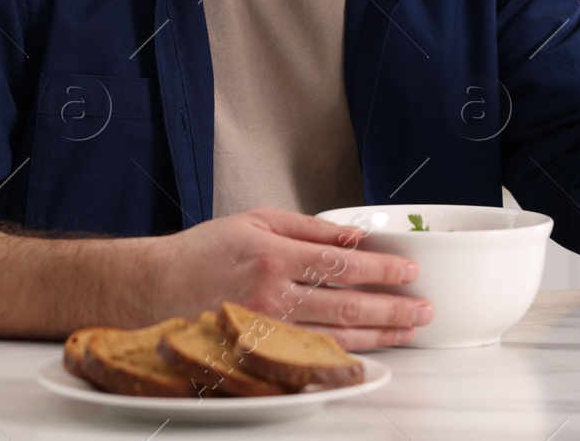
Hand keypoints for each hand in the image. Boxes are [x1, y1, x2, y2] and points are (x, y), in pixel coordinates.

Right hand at [147, 207, 431, 350]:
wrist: (156, 288)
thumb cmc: (204, 252)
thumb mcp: (256, 221)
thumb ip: (309, 229)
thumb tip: (353, 236)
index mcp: (274, 256)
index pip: (343, 264)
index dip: (382, 270)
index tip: (409, 271)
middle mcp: (273, 296)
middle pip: (348, 305)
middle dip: (393, 308)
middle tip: (423, 309)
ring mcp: (267, 329)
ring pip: (336, 336)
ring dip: (379, 335)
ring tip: (408, 331)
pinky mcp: (260, 352)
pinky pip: (311, 358)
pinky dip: (344, 357)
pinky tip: (368, 355)